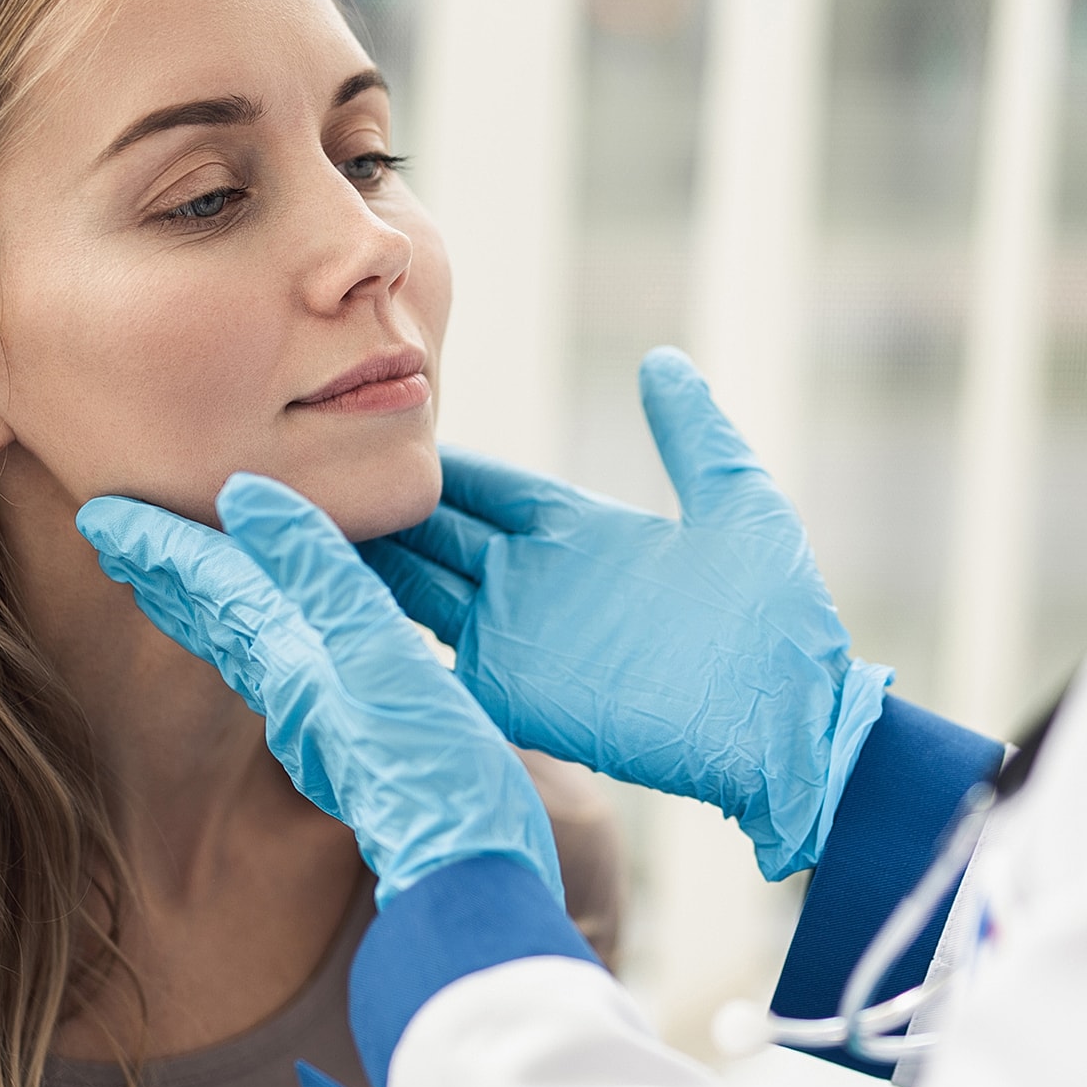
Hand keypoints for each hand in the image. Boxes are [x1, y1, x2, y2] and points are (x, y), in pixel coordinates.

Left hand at [76, 475, 563, 907]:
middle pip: (214, 619)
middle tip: (114, 541)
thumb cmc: (433, 762)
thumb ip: (317, 571)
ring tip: (173, 580)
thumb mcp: (381, 650)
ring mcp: (315, 725)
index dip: (160, 544)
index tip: (99, 517)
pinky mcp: (346, 749)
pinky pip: (281, 674)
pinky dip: (256, 640)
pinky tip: (270, 646)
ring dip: (203, 605)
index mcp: (290, 659)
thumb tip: (243, 496)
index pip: (210, 584)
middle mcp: (290, 691)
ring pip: (243, 648)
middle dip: (166, 573)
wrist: (464, 870)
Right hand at [358, 347, 889, 879]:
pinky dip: (378, 637)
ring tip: (297, 524)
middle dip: (380, 506)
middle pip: (437, 533)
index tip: (374, 424)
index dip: (437, 463)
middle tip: (308, 469)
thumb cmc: (779, 619)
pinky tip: (327, 605)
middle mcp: (537, 582)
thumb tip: (661, 360)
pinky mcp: (513, 697)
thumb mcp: (740, 505)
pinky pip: (429, 662)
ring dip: (365, 562)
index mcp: (582, 532)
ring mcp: (520, 640)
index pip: (487, 487)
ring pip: (417, 589)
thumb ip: (693, 432)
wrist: (789, 726)